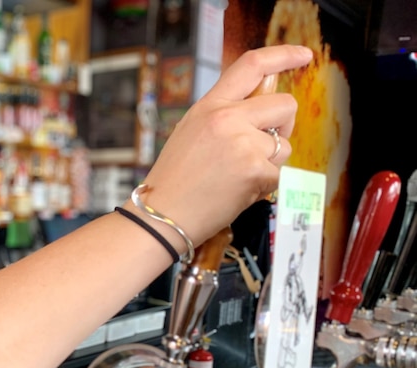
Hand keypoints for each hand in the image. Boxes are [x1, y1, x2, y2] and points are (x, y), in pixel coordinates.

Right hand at [140, 44, 312, 246]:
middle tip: (263, 146)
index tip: (303, 56)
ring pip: (285, 145)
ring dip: (270, 162)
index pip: (252, 65)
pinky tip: (237, 192)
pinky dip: (263, 186)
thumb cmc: (175, 180)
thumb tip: (263, 108)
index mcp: (210, 106)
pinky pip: (279, 174)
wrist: (162, 215)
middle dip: (283, 126)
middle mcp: (227, 119)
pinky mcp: (255, 171)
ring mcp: (243, 144)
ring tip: (236, 176)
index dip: (284, 55)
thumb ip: (225, 115)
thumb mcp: (191, 132)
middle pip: (284, 105)